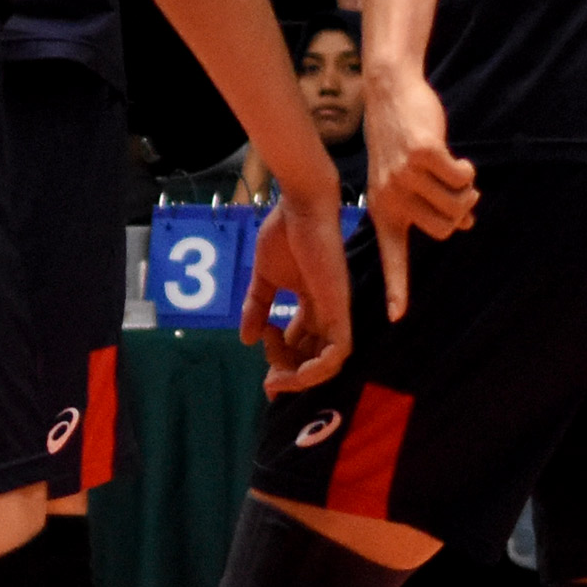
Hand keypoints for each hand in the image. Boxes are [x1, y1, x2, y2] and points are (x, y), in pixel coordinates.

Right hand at [242, 180, 352, 394]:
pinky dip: (320, 369)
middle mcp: (327, 313)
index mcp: (312, 305)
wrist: (299, 207)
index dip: (285, 365)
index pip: (304, 346)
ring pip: (329, 363)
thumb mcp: (264, 278)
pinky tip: (297, 372)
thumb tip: (246, 340)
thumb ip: (257, 306)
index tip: (265, 376)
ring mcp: (335, 312)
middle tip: (268, 379)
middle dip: (289, 375)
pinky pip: (340, 350)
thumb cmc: (285, 233)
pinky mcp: (339, 308)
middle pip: (314, 359)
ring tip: (276, 376)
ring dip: (301, 377)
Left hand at [364, 67, 476, 319]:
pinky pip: (462, 179)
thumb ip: (431, 203)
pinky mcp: (421, 156)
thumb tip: (468, 222)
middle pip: (445, 228)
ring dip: (465, 187)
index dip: (397, 288)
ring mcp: (404, 178)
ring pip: (457, 204)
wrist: (389, 95)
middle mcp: (390, 198)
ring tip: (449, 169)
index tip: (397, 317)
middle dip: (459, 209)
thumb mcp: (409, 178)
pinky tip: (453, 157)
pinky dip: (466, 170)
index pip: (392, 258)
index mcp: (384, 210)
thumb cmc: (401, 140)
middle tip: (455, 187)